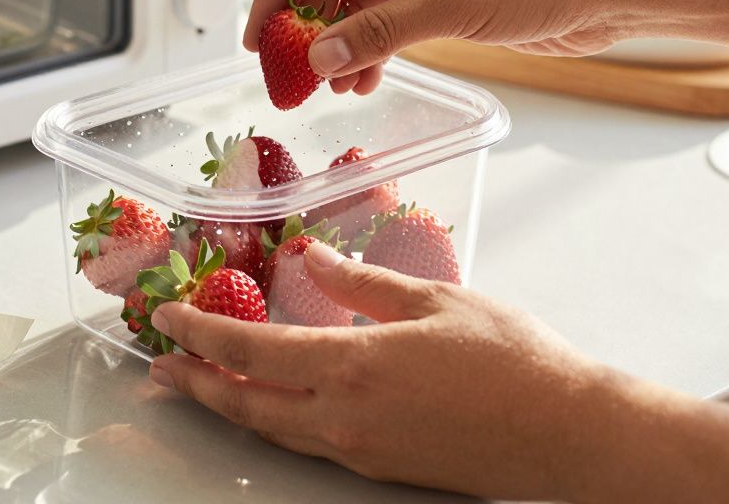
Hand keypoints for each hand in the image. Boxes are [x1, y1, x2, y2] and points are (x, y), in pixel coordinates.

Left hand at [147, 243, 616, 499]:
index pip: (249, 349)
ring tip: (199, 385)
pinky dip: (273, 420)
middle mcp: (343, 417)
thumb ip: (362, 284)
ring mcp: (360, 450)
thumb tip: (313, 262)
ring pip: (271, 429)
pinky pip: (307, 443)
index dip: (201, 332)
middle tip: (161, 364)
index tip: (170, 317)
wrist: (567, 433)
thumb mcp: (433, 300)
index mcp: (351, 367)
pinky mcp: (381, 467)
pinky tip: (272, 404)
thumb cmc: (511, 360)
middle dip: (195, 382)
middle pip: (244, 403)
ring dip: (227, 405)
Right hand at [245, 0, 634, 93]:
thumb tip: (319, 57)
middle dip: (307, 27)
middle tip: (290, 75)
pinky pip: (387, 22)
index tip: (258, 40)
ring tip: (330, 87)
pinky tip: (364, 80)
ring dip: (340, 45)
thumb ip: (379, 32)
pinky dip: (371, 51)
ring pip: (357, 6)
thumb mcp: (450, 5)